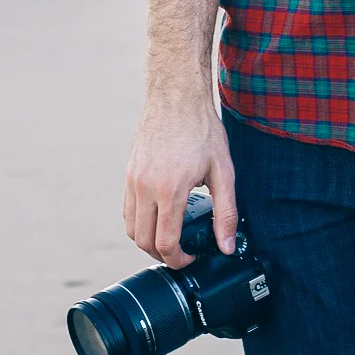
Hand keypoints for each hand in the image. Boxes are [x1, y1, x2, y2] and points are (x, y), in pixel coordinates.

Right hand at [124, 97, 238, 267]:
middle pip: (144, 241)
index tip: (192, 257)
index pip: (165, 243)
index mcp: (169, 190)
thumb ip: (226, 211)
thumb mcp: (223, 170)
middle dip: (163, 254)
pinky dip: (139, 221)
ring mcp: (133, 180)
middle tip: (182, 251)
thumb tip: (228, 246)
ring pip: (131, 228)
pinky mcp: (129, 172)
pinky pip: (127, 209)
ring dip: (148, 239)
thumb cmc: (202, 129)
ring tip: (171, 235)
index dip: (179, 259)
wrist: (177, 95)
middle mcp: (145, 188)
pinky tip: (159, 214)